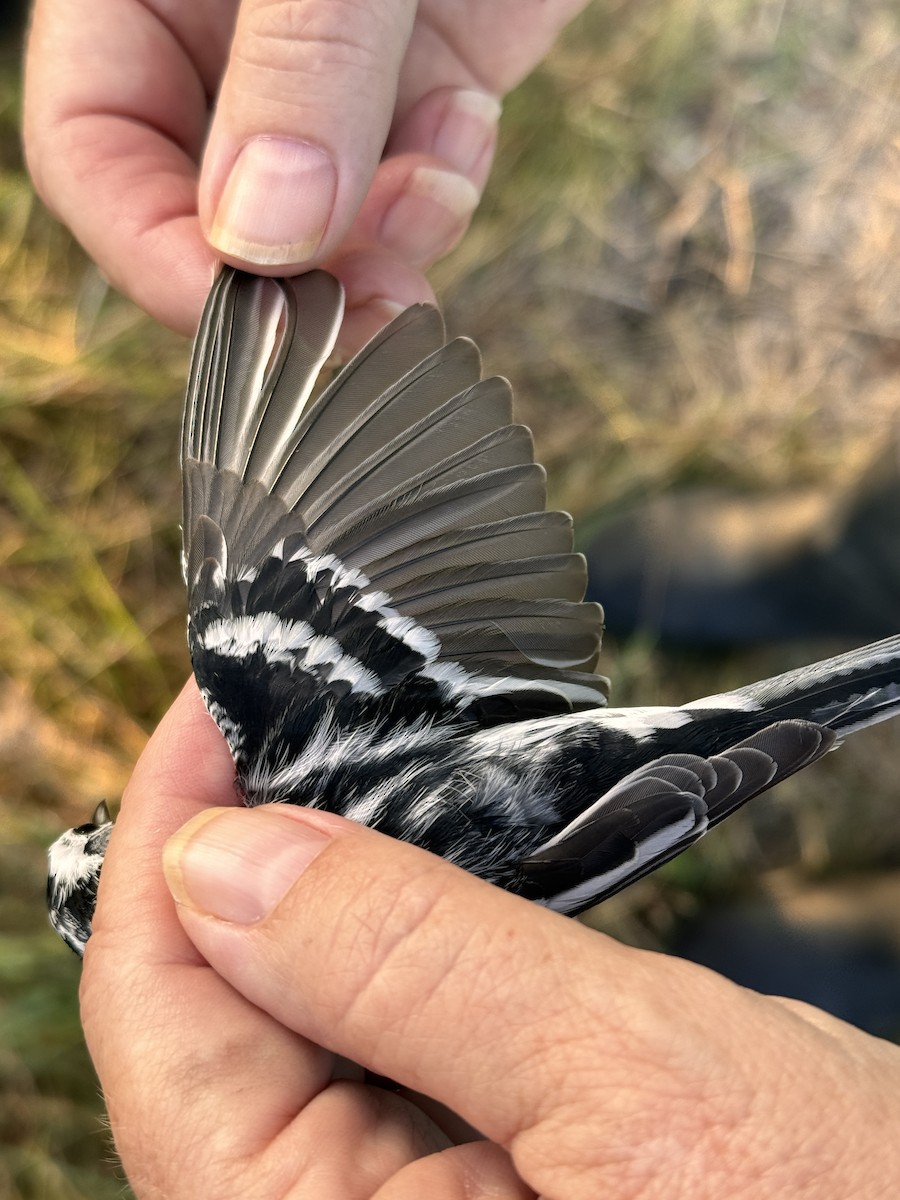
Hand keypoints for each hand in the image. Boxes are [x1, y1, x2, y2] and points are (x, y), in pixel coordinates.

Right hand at [23, 0, 586, 350]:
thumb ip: (298, 66)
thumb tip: (260, 239)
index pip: (95, 148)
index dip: (156, 249)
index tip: (246, 314)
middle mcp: (226, 36)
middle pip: (213, 206)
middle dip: (288, 274)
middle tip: (359, 313)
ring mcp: (331, 65)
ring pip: (323, 216)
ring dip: (378, 241)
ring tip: (428, 198)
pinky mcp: (425, 73)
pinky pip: (411, 177)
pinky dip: (440, 184)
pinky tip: (465, 130)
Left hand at [81, 682, 899, 1197]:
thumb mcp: (620, 1074)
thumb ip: (404, 967)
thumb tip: (220, 853)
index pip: (159, 1023)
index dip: (171, 838)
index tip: (215, 703)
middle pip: (206, 1014)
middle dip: (238, 850)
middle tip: (288, 711)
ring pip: (283, 1012)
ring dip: (310, 883)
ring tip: (347, 765)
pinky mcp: (451, 1172)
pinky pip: (368, 1032)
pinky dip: (380, 931)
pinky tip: (414, 862)